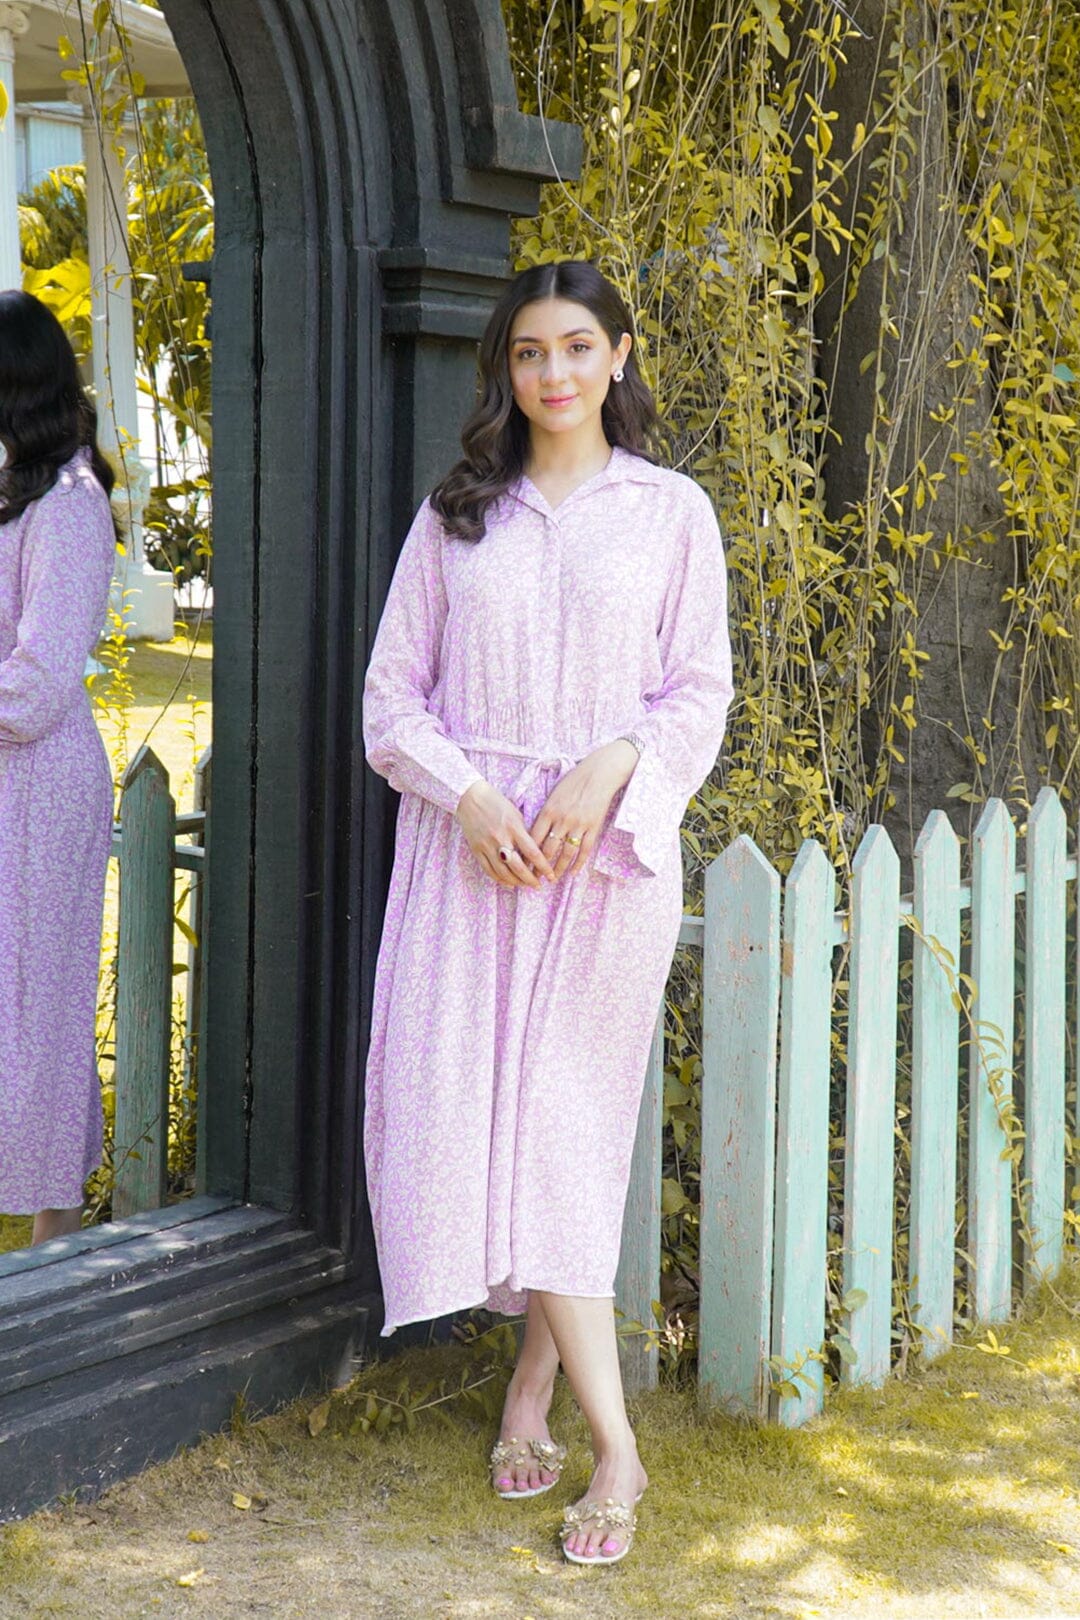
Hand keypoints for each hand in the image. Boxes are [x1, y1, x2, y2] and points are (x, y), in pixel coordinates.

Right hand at [455, 780, 556, 887]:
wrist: (470, 798)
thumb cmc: (496, 802)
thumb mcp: (515, 813)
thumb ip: (524, 832)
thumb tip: (534, 851)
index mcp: (514, 827)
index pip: (532, 852)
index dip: (543, 867)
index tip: (551, 876)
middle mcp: (500, 838)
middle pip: (518, 867)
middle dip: (530, 880)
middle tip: (538, 886)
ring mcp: (487, 846)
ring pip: (503, 872)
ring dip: (516, 882)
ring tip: (524, 885)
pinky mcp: (476, 850)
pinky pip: (489, 870)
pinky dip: (500, 879)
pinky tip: (508, 883)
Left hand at [530, 740, 638, 879]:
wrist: (599, 774)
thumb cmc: (574, 781)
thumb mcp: (553, 794)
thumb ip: (545, 813)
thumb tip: (534, 833)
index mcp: (549, 810)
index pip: (534, 838)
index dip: (527, 854)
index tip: (521, 865)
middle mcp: (562, 819)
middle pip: (548, 848)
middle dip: (539, 866)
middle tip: (534, 878)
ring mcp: (578, 824)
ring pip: (566, 852)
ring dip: (558, 868)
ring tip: (553, 879)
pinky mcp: (593, 827)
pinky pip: (584, 849)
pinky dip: (578, 863)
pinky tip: (573, 872)